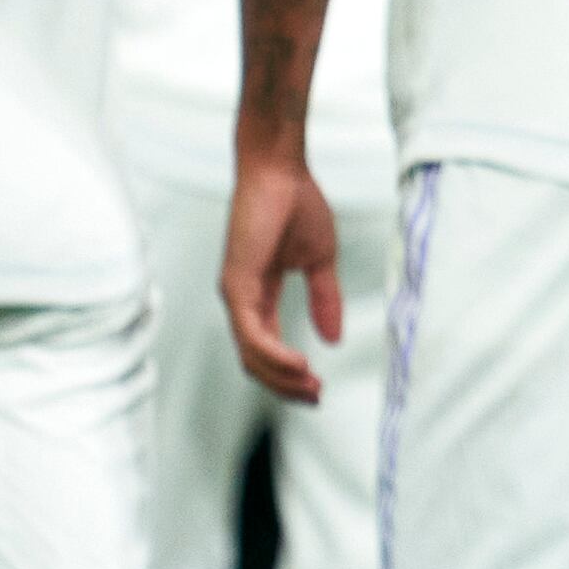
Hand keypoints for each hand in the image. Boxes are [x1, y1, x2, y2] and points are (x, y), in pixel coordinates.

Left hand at [223, 148, 341, 403]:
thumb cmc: (296, 204)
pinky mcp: (236, 284)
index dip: (290, 374)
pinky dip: (274, 355)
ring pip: (251, 355)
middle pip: (255, 361)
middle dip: (285, 386)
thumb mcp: (319, 261)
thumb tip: (333, 338)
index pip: (267, 348)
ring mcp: (235, 294)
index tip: (319, 389)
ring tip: (312, 387)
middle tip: (316, 398)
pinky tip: (300, 364)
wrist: (280, 170)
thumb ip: (324, 299)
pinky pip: (252, 334)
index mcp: (258, 294)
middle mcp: (241, 300)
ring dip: (281, 377)